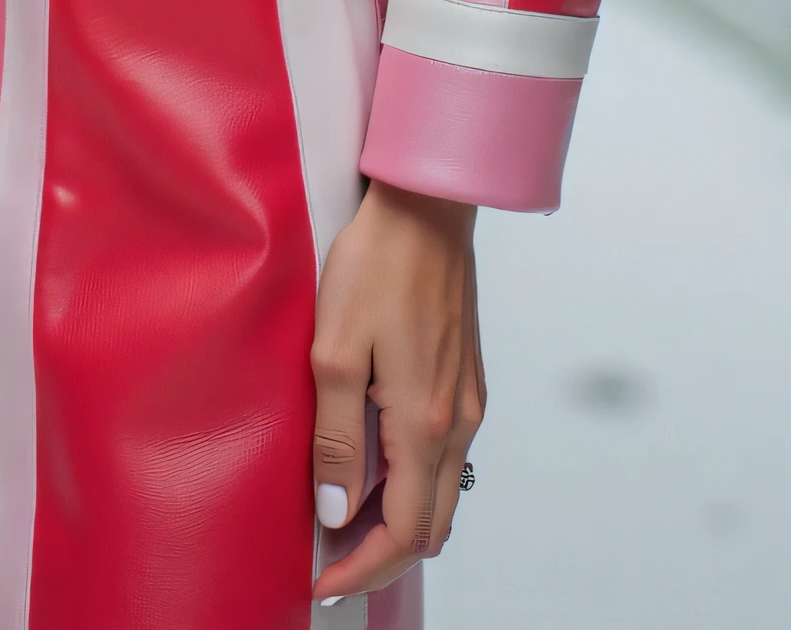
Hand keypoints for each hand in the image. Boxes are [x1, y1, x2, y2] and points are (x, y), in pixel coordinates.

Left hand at [309, 179, 485, 600]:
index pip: (405, 532)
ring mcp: (467, 402)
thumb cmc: (377, 266)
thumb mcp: (334, 351)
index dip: (364, 568)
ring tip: (344, 513)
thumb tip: (338, 513)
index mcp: (423, 422)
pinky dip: (413, 481)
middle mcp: (457, 422)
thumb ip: (337, 440)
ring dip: (399, 518)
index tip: (323, 580)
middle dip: (383, 555)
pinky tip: (374, 462)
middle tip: (331, 557)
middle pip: (432, 526)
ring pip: (442, 494)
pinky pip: (446, 457)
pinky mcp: (466, 381)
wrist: (427, 209)